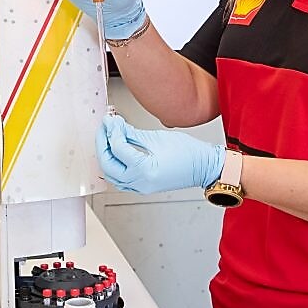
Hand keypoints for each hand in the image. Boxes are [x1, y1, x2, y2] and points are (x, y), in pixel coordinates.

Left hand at [95, 115, 223, 193]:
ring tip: (108, 137)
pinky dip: (114, 166)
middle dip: (103, 144)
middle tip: (105, 127)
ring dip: (106, 156)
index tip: (110, 120)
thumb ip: (132, 133)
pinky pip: (120, 180)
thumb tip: (116, 126)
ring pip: (111, 175)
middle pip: (109, 165)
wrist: (204, 166)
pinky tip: (115, 152)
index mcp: (146, 170)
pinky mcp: (142, 187)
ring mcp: (141, 187)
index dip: (111, 131)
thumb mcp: (157, 138)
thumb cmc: (189, 153)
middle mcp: (141, 182)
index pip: (118, 149)